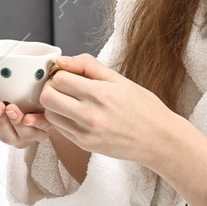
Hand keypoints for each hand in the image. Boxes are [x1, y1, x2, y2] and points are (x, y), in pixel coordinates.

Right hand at [0, 99, 52, 147]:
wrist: (36, 91)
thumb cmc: (11, 97)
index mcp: (1, 131)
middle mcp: (17, 137)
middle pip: (6, 136)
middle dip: (0, 121)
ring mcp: (33, 134)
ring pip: (24, 134)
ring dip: (15, 122)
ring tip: (10, 108)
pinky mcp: (48, 126)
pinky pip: (43, 126)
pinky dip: (36, 123)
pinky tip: (28, 118)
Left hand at [37, 53, 176, 165]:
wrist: (159, 140)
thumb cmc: (143, 107)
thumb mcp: (119, 79)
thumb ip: (88, 65)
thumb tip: (62, 60)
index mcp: (99, 94)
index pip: (59, 79)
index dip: (60, 74)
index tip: (68, 74)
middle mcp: (90, 115)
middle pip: (47, 98)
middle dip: (51, 88)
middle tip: (64, 87)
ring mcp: (86, 133)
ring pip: (50, 115)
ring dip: (55, 106)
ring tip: (71, 102)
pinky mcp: (85, 145)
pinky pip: (60, 129)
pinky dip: (63, 120)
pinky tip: (77, 115)